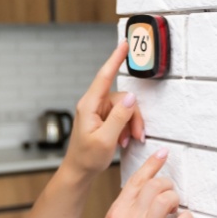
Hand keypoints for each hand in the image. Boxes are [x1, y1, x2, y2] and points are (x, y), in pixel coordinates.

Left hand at [64, 41, 144, 178]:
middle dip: (133, 116)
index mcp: (89, 106)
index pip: (104, 76)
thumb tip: (131, 97)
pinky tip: (124, 140)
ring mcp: (98, 112)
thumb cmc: (87, 158)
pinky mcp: (103, 119)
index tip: (123, 45)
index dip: (115, 59)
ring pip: (124, 108)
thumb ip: (119, 117)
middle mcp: (93, 105)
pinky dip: (126, 128)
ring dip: (131, 125)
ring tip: (129, 140)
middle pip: (121, 99)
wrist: (79, 172)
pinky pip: (121, 116)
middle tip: (138, 134)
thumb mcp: (106, 139)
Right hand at [87, 146, 191, 217]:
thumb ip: (122, 216)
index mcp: (116, 214)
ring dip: (175, 200)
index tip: (163, 153)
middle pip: (154, 185)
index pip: (135, 180)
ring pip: (167, 198)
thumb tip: (137, 201)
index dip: (152, 164)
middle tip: (170, 195)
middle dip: (167, 185)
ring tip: (174, 210)